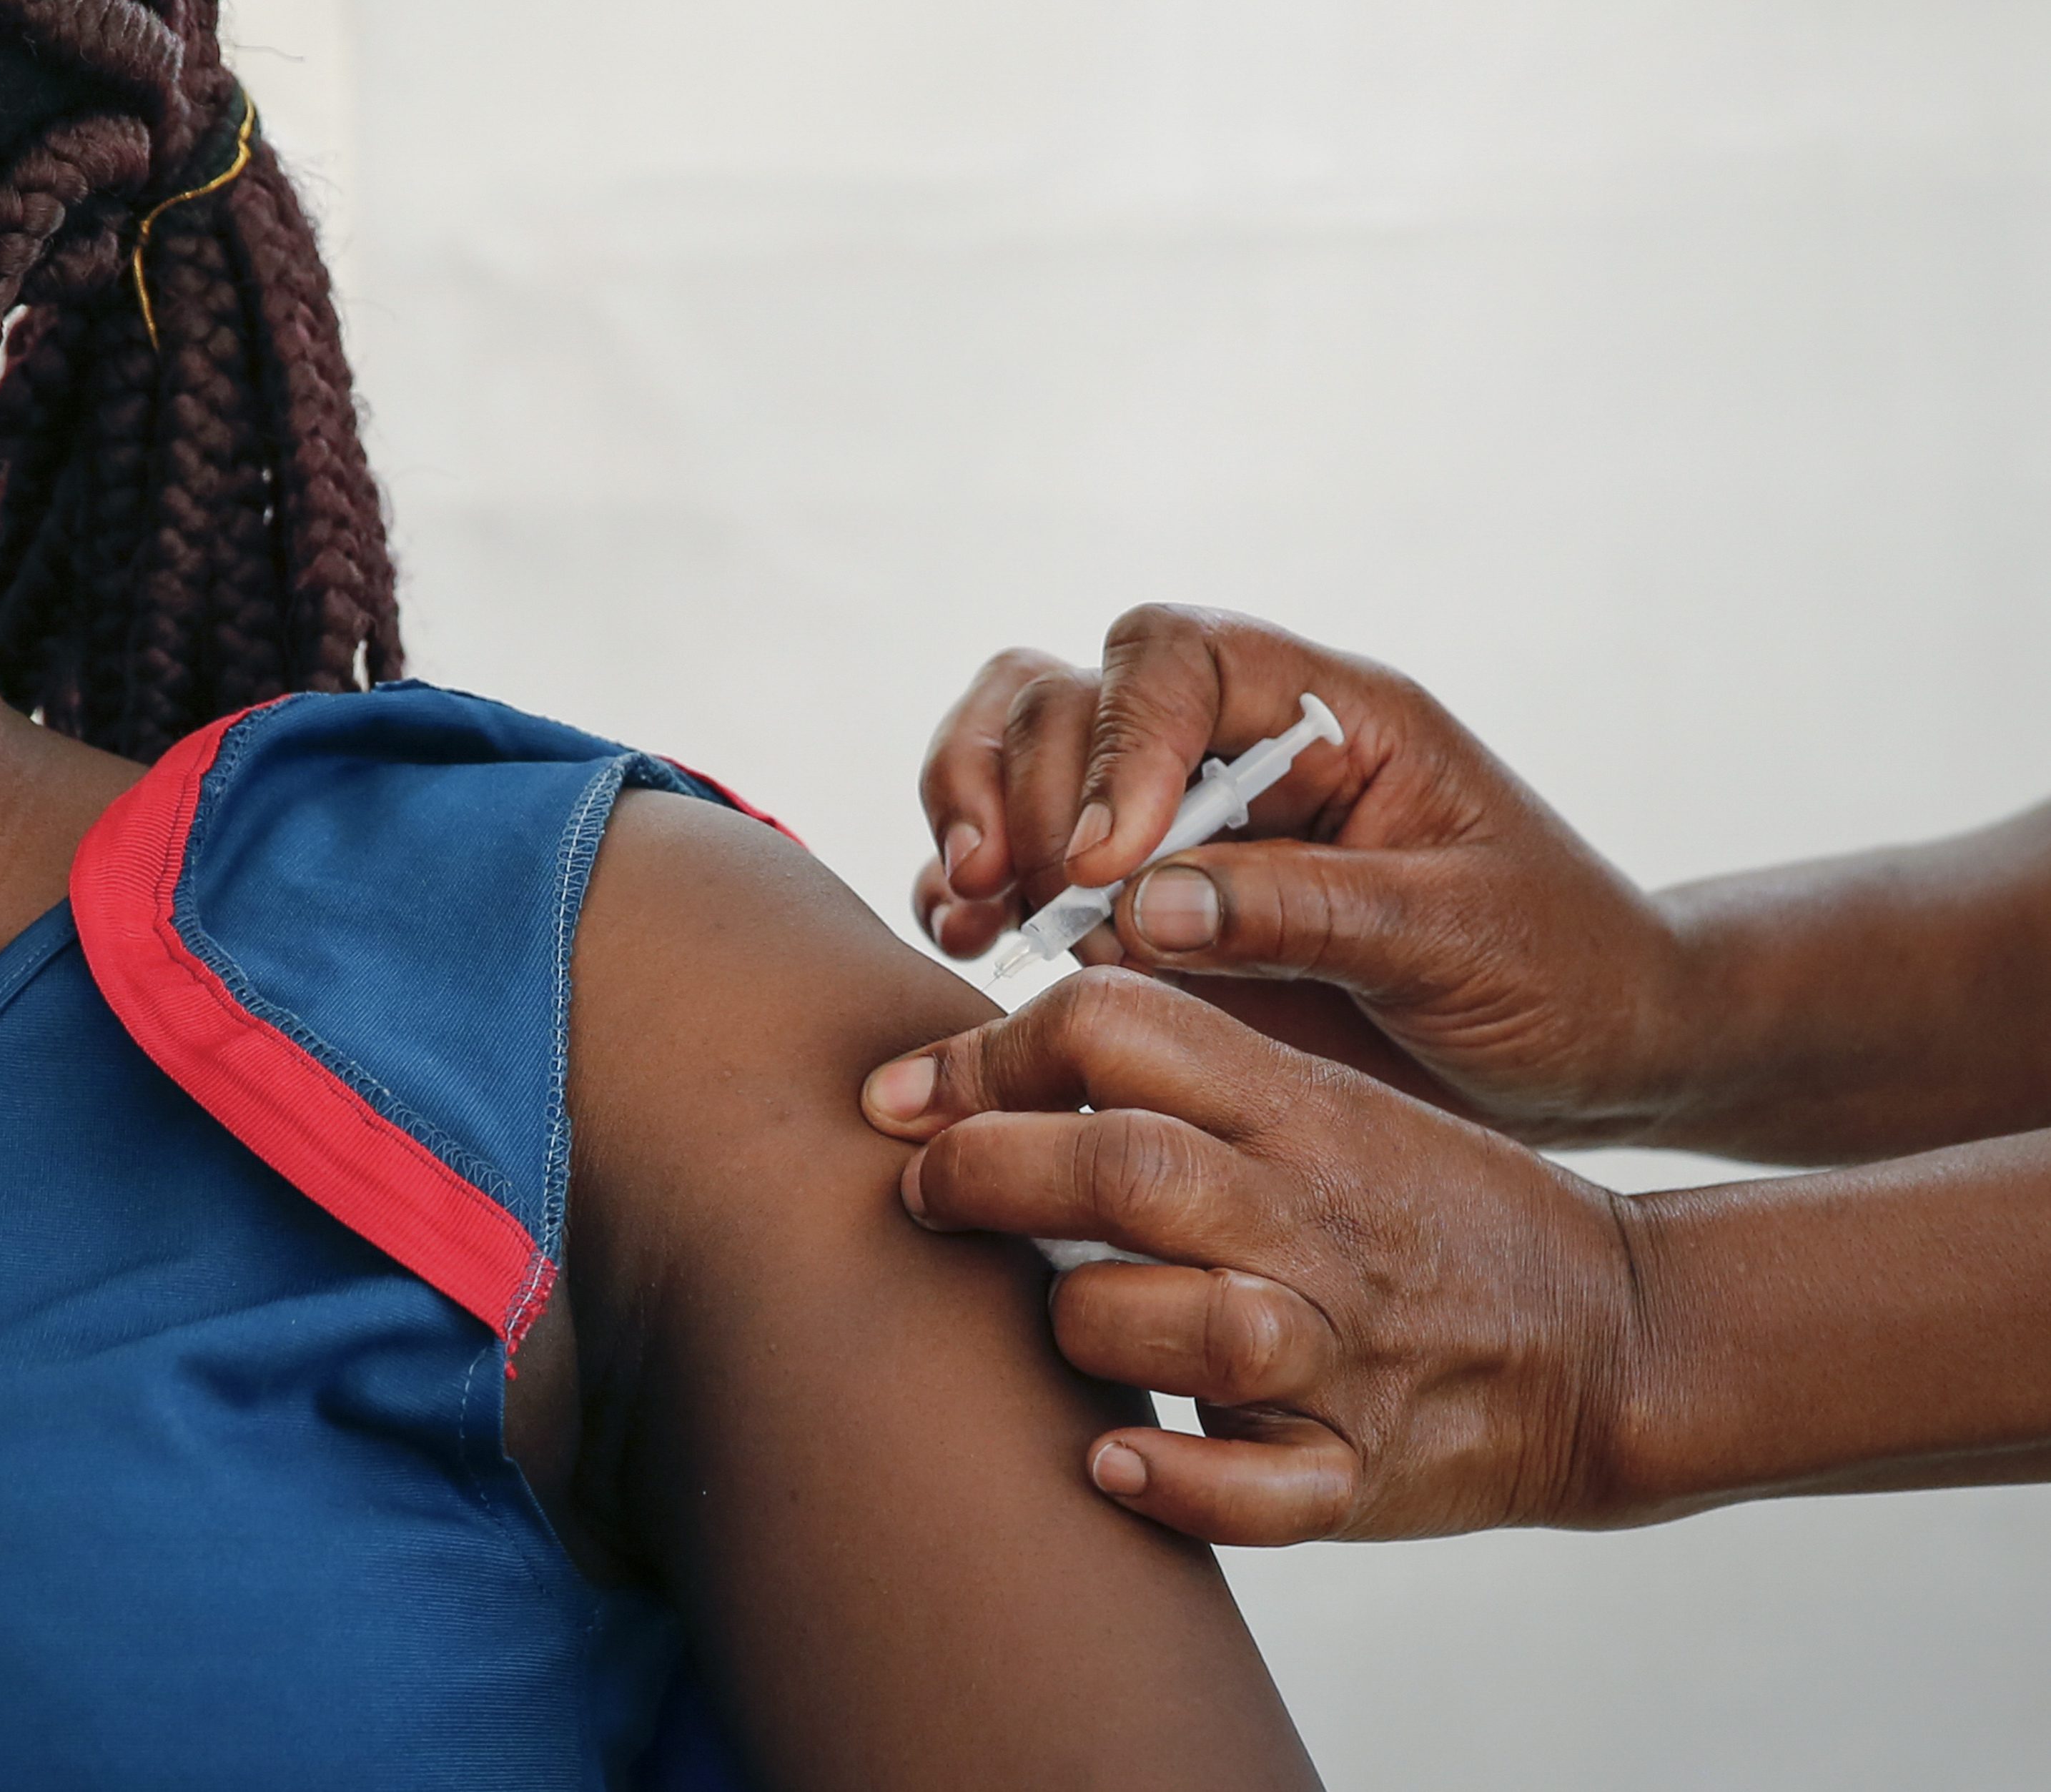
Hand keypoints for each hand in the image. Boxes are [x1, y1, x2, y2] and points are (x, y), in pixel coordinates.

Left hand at [864, 969, 1651, 1543]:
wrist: (1618, 1331)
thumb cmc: (1414, 1206)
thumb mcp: (1317, 1101)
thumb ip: (1166, 1078)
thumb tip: (962, 1075)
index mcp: (1295, 1107)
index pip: (1115, 1029)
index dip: (984, 1052)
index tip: (901, 1099)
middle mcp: (1313, 1216)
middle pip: (1127, 1169)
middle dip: (989, 1170)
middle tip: (921, 1191)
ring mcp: (1344, 1352)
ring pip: (1184, 1324)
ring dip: (1085, 1324)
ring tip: (1054, 1327)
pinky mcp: (1367, 1472)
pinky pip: (1258, 1490)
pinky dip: (1174, 1478)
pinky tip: (1110, 1457)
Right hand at [910, 605, 1686, 1143]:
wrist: (1588, 1056)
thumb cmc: (1559, 975)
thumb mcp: (1459, 940)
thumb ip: (1304, 912)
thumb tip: (1140, 902)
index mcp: (1326, 714)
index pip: (1175, 656)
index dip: (1118, 744)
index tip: (1105, 865)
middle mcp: (1233, 743)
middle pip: (1068, 695)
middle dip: (1020, 790)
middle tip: (1027, 902)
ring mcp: (1172, 815)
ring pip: (1014, 748)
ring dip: (972, 819)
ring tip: (974, 914)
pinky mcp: (1136, 898)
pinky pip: (1013, 854)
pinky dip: (967, 886)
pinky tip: (969, 946)